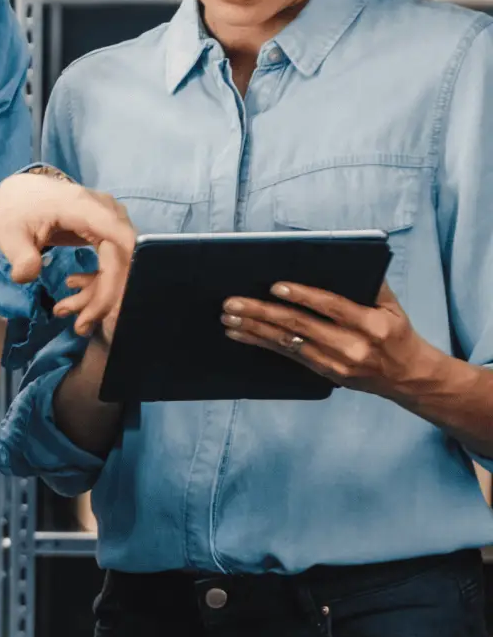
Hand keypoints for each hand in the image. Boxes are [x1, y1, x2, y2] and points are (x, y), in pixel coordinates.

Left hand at [0, 172, 134, 337]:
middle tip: (80, 326)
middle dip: (105, 298)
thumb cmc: (17, 210)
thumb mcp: (10, 233)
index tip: (116, 306)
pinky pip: (114, 262)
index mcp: (83, 207)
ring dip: (99, 295)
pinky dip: (98, 284)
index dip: (122, 273)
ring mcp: (111, 221)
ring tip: (65, 312)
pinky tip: (72, 292)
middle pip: (122, 260)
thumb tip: (26, 276)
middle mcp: (107, 212)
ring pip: (121, 265)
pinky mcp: (108, 233)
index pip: (118, 240)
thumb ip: (20, 255)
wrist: (22, 193)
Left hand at [220, 282, 436, 398]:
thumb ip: (371, 283)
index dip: (303, 296)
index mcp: (372, 324)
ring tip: (229, 316)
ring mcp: (336, 363)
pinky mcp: (324, 373)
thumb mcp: (392, 306)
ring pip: (287, 343)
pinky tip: (240, 333)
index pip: (332, 306)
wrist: (408, 377)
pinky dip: (260, 342)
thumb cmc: (397, 333)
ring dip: (253, 328)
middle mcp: (352, 346)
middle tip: (233, 302)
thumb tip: (341, 259)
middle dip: (262, 312)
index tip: (275, 286)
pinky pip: (287, 355)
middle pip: (300, 326)